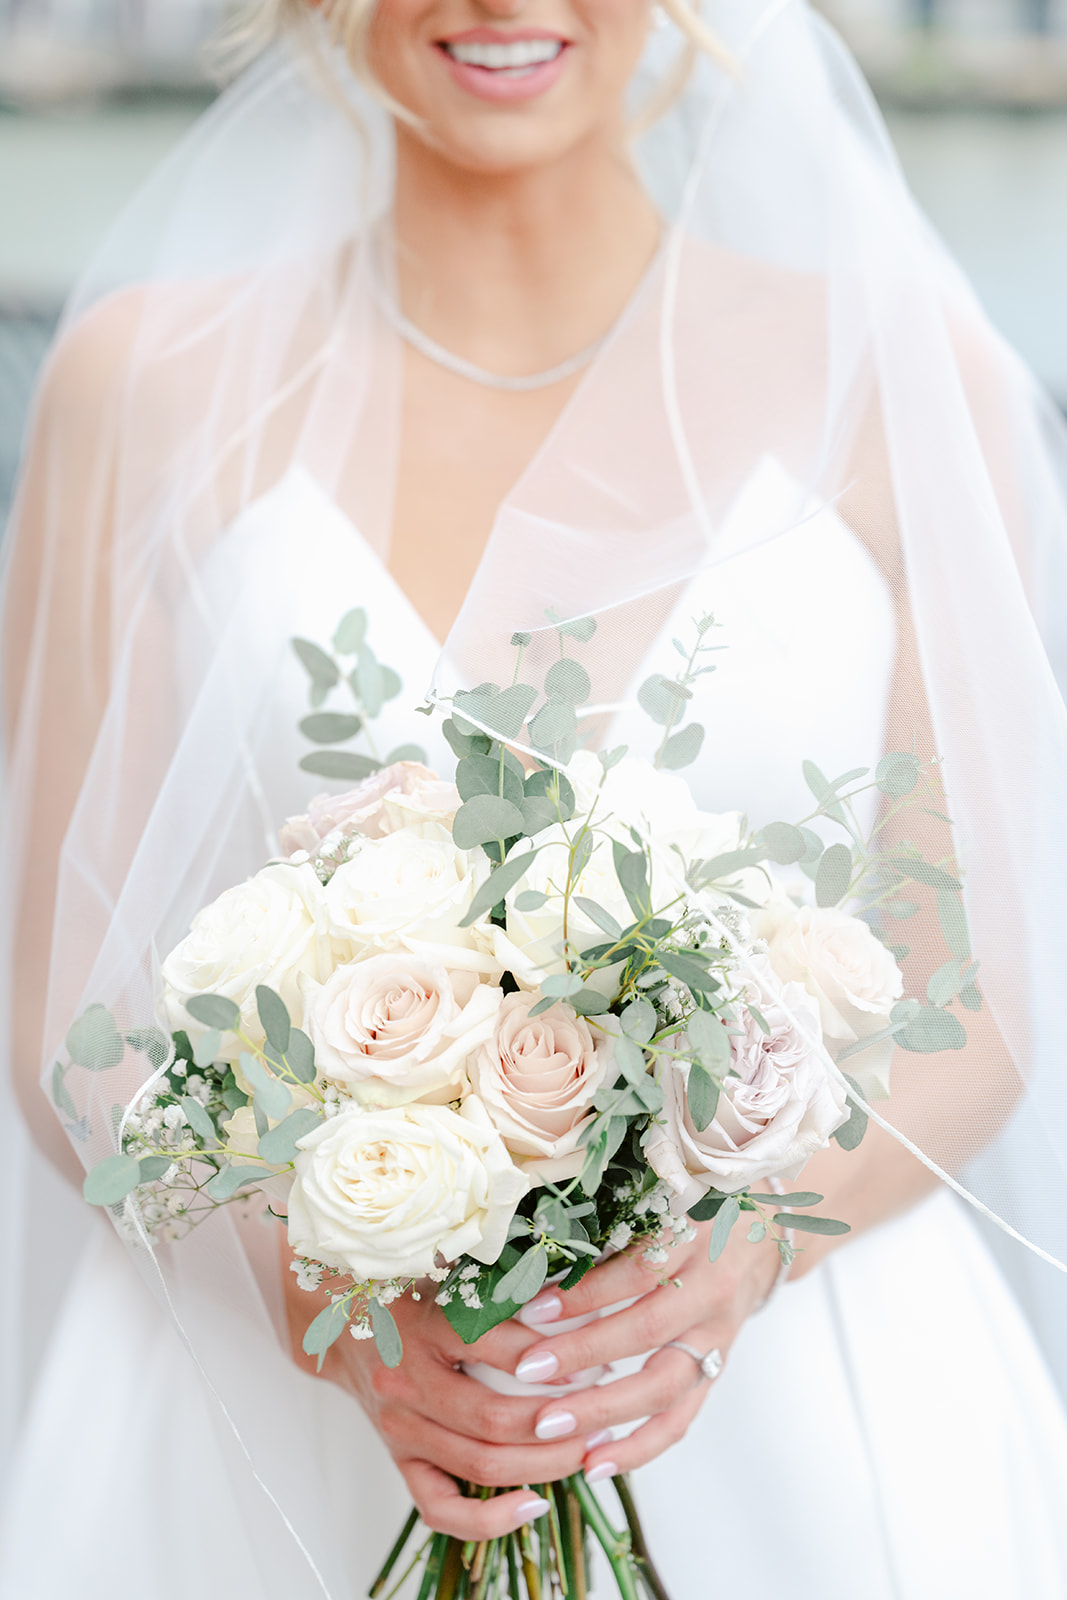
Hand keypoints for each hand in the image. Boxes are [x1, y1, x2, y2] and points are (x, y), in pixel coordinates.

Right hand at [283, 1264, 607, 1539]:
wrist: (342, 1316)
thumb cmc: (411, 1288)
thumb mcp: (450, 1270)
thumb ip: (501, 1281)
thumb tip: (575, 1293)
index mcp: (424, 1326)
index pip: (499, 1349)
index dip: (555, 1361)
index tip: (598, 1361)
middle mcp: (407, 1381)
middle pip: (493, 1419)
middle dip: (558, 1424)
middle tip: (603, 1416)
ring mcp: (399, 1427)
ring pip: (477, 1464)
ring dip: (541, 1465)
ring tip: (586, 1451)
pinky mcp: (398, 1459)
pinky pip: (440, 1508)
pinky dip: (488, 1520)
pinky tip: (532, 1506)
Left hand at [503, 1220, 781, 1481]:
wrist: (763, 1233)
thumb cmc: (695, 1210)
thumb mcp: (661, 1202)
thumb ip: (611, 1229)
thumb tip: (533, 1260)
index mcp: (695, 1238)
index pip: (637, 1271)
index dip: (585, 1292)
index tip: (531, 1310)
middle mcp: (711, 1290)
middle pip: (648, 1330)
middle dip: (583, 1353)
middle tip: (527, 1371)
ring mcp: (717, 1337)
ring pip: (665, 1385)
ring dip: (604, 1410)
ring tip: (549, 1426)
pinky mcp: (716, 1370)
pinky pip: (681, 1419)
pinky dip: (638, 1446)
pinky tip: (593, 1463)